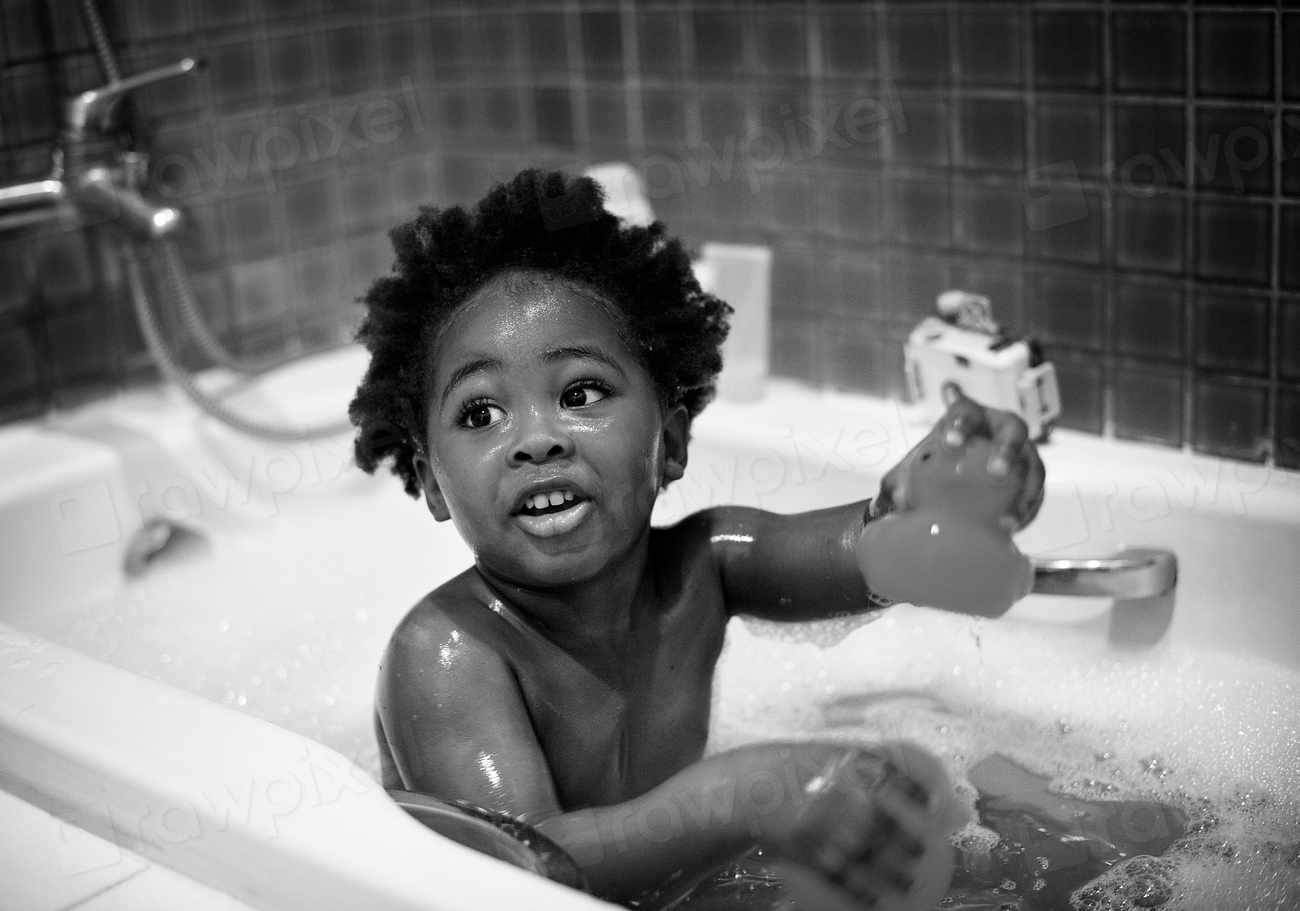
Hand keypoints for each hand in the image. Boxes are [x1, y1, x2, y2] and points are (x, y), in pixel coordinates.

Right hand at [774, 748, 933, 908]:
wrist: (751, 788)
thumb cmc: (795, 768)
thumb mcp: (832, 754)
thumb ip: (870, 767)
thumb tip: (913, 785)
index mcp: (852, 767)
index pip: (900, 784)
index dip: (920, 798)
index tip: (933, 807)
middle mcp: (844, 796)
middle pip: (891, 828)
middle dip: (911, 845)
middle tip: (920, 852)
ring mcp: (828, 828)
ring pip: (872, 859)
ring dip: (894, 876)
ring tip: (907, 883)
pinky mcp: (812, 854)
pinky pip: (844, 877)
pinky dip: (863, 891)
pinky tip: (875, 897)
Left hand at [876, 395, 1044, 534]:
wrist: (956, 482)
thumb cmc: (931, 467)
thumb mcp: (912, 471)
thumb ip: (899, 481)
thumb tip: (893, 499)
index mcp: (969, 416)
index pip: (965, 412)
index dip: (959, 425)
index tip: (949, 444)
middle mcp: (1001, 427)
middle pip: (1013, 431)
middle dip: (1007, 450)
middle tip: (996, 473)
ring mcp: (1023, 451)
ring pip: (1033, 465)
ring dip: (1025, 490)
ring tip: (1008, 520)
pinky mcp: (1033, 477)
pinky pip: (1036, 493)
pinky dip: (1027, 511)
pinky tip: (1013, 529)